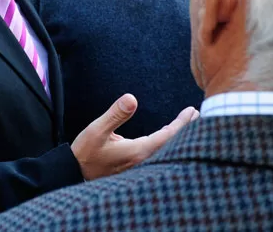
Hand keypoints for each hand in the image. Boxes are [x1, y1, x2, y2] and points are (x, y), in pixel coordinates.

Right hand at [71, 93, 198, 180]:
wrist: (75, 173)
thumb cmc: (85, 152)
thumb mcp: (97, 130)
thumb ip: (115, 114)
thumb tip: (132, 99)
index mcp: (138, 152)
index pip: (168, 136)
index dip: (182, 124)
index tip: (192, 111)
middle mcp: (143, 161)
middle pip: (172, 144)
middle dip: (185, 129)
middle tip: (198, 114)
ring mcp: (140, 166)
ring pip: (166, 150)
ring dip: (177, 136)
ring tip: (188, 123)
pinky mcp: (135, 166)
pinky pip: (158, 153)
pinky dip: (167, 142)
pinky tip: (167, 137)